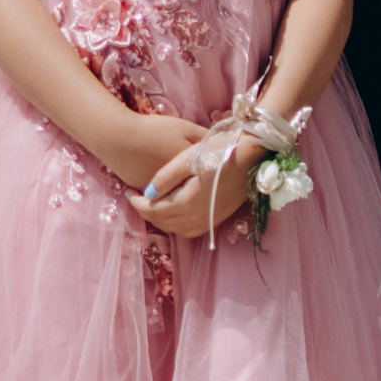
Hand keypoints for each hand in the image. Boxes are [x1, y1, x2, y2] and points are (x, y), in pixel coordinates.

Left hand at [126, 118, 253, 248]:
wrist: (252, 154)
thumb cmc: (220, 150)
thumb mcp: (189, 158)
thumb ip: (166, 177)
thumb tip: (147, 193)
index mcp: (189, 203)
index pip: (155, 211)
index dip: (138, 204)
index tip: (127, 193)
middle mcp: (200, 218)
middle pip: (166, 223)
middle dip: (147, 213)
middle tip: (135, 199)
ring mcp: (212, 220)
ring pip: (179, 229)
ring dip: (162, 221)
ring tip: (151, 206)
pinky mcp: (220, 217)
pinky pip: (192, 229)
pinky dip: (178, 224)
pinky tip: (174, 212)